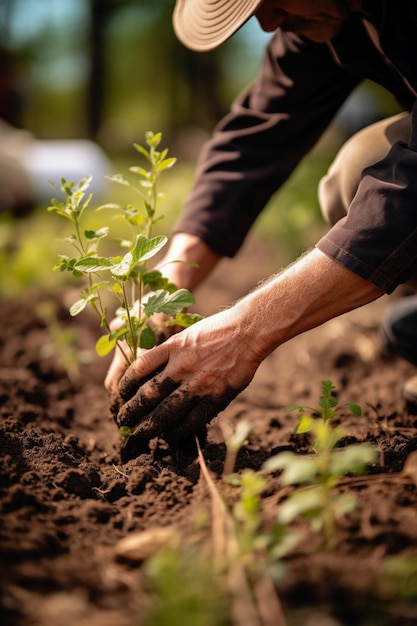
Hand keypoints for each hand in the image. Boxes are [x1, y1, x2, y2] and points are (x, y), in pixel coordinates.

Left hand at [114, 308, 261, 443]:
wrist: (247, 331)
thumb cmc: (216, 330)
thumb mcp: (185, 334)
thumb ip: (168, 352)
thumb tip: (149, 369)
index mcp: (172, 347)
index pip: (138, 369)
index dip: (126, 385)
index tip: (120, 395)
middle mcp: (182, 366)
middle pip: (148, 395)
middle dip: (132, 412)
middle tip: (123, 421)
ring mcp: (198, 383)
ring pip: (166, 412)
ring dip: (150, 426)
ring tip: (140, 433)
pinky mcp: (215, 396)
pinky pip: (192, 420)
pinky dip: (177, 431)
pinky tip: (169, 436)